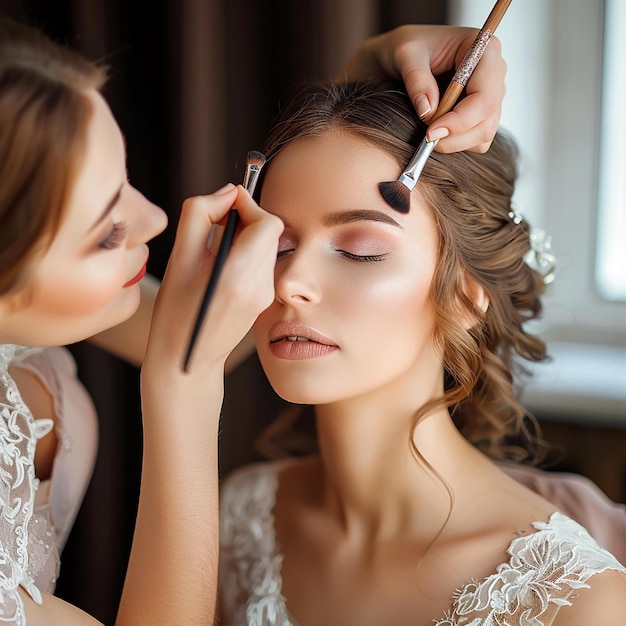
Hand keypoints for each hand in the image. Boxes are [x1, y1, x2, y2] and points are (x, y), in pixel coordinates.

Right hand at [144, 184, 282, 374]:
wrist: (186, 359)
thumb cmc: (175, 311)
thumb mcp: (178, 259)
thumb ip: (200, 216)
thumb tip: (227, 193)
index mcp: (238, 276)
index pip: (267, 223)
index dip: (248, 204)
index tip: (224, 203)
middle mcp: (259, 286)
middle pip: (270, 231)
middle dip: (246, 217)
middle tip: (216, 221)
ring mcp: (264, 295)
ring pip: (268, 245)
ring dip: (246, 234)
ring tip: (216, 245)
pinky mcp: (263, 299)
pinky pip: (263, 262)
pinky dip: (247, 252)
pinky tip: (223, 264)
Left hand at [341, 25, 505, 153]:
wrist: (403, 57)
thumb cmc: (407, 48)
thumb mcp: (405, 54)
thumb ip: (417, 79)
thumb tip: (428, 112)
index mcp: (484, 49)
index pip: (485, 96)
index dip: (460, 119)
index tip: (431, 132)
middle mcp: (493, 73)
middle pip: (488, 118)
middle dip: (456, 135)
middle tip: (427, 139)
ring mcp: (490, 95)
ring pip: (484, 133)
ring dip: (455, 143)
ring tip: (427, 134)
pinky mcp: (481, 113)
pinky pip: (476, 140)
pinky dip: (456, 144)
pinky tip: (436, 132)